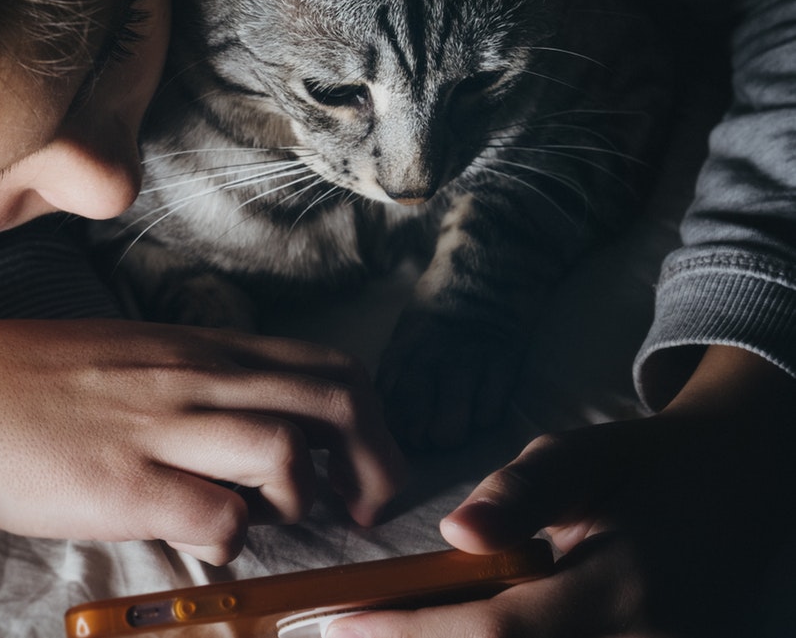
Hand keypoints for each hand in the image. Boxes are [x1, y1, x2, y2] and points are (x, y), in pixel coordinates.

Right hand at [0, 318, 403, 564]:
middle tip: (361, 508)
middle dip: (375, 461)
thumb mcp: (125, 352)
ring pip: (285, 450)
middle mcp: (192, 376)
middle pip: (334, 399)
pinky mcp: (122, 484)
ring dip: (301, 500)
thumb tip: (246, 418)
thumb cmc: (25, 378)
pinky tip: (209, 547)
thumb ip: (192, 376)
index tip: (361, 464)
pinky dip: (234, 543)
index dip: (368, 417)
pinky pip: (217, 518)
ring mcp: (159, 427)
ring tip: (275, 525)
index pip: (324, 362)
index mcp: (197, 347)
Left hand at [325, 346, 795, 637]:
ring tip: (401, 626)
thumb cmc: (643, 466)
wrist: (736, 488)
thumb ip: (520, 494)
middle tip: (355, 630)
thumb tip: (456, 532)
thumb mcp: (581, 457)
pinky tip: (457, 634)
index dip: (411, 633)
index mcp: (619, 586)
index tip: (341, 622)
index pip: (495, 631)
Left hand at [378, 311, 523, 449]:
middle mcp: (431, 359)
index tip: (398, 435)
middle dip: (419, 438)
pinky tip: (481, 410)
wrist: (487, 267)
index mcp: (404, 350)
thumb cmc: (444, 304)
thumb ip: (400, 368)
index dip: (392, 425)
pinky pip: (489, 411)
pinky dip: (483, 418)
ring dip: (450, 435)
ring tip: (453, 432)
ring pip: (451, 425)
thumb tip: (390, 410)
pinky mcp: (502, 362)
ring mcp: (467, 362)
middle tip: (427, 439)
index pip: (388, 401)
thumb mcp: (409, 329)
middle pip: (415, 419)